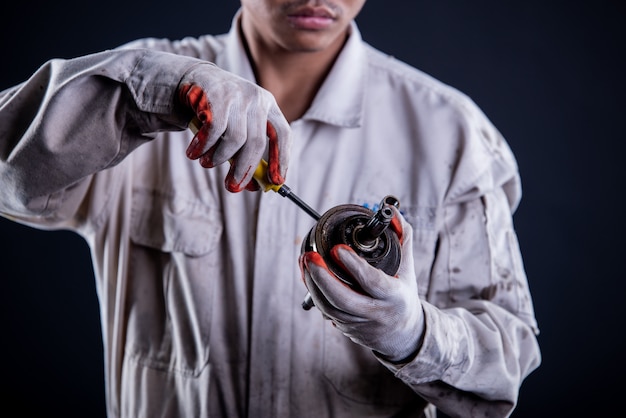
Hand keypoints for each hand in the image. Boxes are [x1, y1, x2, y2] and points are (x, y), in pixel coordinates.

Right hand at [178, 64, 290, 191]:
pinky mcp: (216, 95)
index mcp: (269, 106)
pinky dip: (203, 147)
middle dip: (244, 170)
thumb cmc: (222, 112)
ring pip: (235, 139)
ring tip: (206, 164)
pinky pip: (213, 130)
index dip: (281, 160)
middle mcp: (257, 99)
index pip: (284, 135)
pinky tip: (194, 153)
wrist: (196, 79)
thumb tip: (255, 187)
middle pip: (257, 142)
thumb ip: (247, 154)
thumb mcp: (240, 128)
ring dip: (219, 158)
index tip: (276, 182)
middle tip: (232, 188)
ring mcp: (237, 95)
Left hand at [299, 207, 424, 362]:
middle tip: (309, 256)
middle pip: (342, 299)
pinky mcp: (345, 329)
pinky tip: (307, 275)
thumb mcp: (408, 268)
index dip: (354, 266)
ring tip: (304, 261)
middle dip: (321, 277)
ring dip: (312, 283)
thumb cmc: (403, 296)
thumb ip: (402, 239)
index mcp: (394, 296)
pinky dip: (314, 292)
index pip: (372, 282)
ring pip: (329, 307)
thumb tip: (394, 214)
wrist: (402, 335)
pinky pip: (325, 311)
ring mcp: (358, 324)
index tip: (337, 249)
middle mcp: (375, 313)